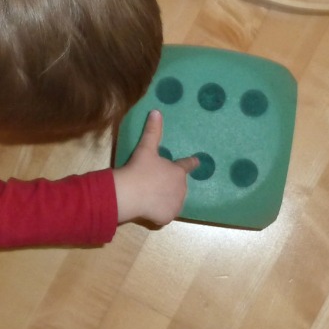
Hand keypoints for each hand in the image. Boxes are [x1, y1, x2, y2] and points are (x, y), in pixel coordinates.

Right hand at [113, 110, 198, 224]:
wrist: (131, 193)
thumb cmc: (139, 169)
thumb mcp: (146, 148)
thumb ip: (153, 131)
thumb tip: (157, 111)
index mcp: (178, 171)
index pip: (187, 165)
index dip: (191, 162)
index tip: (198, 161)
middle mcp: (181, 188)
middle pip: (177, 185)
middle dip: (169, 184)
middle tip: (152, 184)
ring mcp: (176, 204)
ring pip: (172, 201)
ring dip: (165, 199)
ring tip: (150, 196)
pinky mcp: (167, 217)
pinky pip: (164, 214)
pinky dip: (159, 212)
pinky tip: (148, 209)